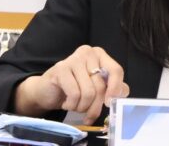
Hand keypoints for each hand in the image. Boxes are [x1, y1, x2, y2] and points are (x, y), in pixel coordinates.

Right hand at [14, 45, 128, 124]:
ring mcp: (72, 59)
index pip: (116, 70)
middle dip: (95, 106)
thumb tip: (121, 93)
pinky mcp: (60, 69)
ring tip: (76, 108)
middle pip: (101, 85)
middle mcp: (87, 53)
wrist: (47, 91)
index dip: (115, 88)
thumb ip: (114, 88)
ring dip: (82, 107)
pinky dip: (72, 105)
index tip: (109, 103)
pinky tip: (67, 104)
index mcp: (99, 55)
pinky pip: (74, 93)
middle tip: (89, 116)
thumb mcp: (97, 88)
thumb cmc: (75, 88)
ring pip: (88, 92)